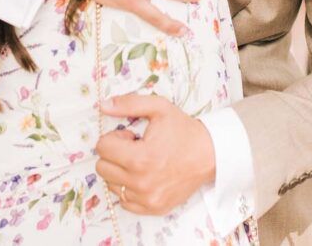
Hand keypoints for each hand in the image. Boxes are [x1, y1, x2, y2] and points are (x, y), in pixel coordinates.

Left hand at [96, 94, 215, 214]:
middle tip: (135, 148)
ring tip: (141, 161)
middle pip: (102, 168)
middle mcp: (141, 182)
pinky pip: (124, 201)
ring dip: (121, 171)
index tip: (131, 137)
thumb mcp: (159, 108)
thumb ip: (129, 104)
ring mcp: (147, 198)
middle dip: (114, 154)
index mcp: (140, 158)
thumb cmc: (184, 131)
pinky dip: (129, 188)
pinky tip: (144, 176)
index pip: (102, 148)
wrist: (210, 154)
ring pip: (112, 184)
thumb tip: (103, 105)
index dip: (115, 138)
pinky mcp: (153, 208)